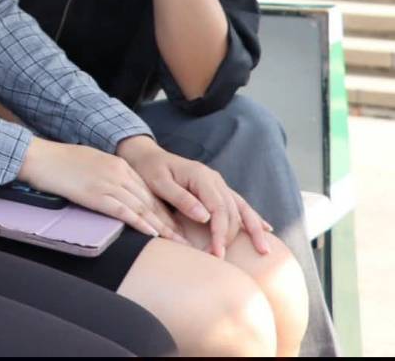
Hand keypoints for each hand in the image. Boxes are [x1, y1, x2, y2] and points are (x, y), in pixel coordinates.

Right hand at [20, 136, 180, 239]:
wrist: (40, 156)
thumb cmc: (60, 160)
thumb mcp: (91, 161)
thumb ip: (108, 174)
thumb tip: (117, 190)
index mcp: (118, 164)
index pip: (149, 190)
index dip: (165, 209)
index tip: (178, 224)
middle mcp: (118, 172)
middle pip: (151, 200)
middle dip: (171, 221)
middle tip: (186, 238)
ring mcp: (108, 183)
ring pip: (143, 207)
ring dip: (162, 226)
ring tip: (178, 242)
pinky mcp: (96, 195)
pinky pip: (124, 211)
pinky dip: (141, 223)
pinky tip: (152, 233)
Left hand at [116, 135, 272, 256]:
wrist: (147, 156)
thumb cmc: (150, 170)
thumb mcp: (159, 183)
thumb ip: (181, 198)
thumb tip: (205, 217)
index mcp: (201, 176)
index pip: (219, 208)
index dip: (220, 232)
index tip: (217, 252)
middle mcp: (214, 179)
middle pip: (231, 211)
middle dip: (229, 236)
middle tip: (220, 258)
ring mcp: (218, 183)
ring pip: (242, 208)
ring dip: (253, 229)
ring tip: (264, 251)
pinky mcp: (218, 189)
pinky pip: (239, 204)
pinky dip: (253, 217)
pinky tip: (266, 229)